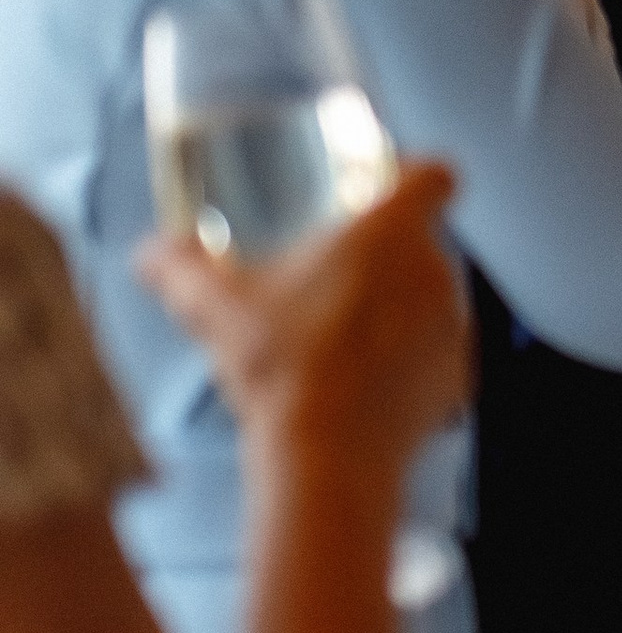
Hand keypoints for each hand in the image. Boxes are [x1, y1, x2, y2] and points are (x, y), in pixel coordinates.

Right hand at [139, 164, 469, 478]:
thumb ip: (178, 267)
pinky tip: (362, 382)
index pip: (434, 175)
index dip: (416, 175)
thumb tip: (151, 253)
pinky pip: (436, 354)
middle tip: (332, 281)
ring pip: (428, 298)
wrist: (326, 457)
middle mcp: (435, 270)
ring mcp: (453, 325)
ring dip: (396, 309)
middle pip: (420, 241)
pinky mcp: (459, 377)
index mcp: (389, 232)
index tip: (389, 189)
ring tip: (341, 337)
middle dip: (383, 256)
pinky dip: (408, 362)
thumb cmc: (280, 370)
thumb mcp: (213, 307)